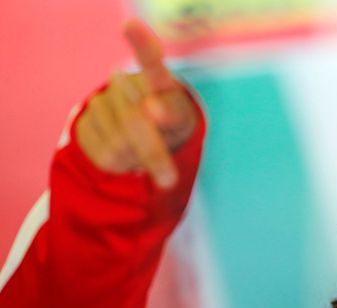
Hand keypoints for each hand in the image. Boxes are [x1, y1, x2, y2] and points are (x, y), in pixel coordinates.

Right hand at [75, 19, 197, 188]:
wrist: (144, 134)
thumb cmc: (171, 123)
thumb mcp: (182, 120)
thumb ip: (173, 114)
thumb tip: (152, 109)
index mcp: (157, 79)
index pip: (150, 59)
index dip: (141, 44)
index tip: (130, 27)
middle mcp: (124, 84)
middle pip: (136, 124)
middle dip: (154, 156)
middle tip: (169, 180)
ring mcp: (101, 102)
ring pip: (119, 145)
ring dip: (137, 162)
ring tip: (145, 157)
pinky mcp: (84, 121)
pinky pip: (103, 155)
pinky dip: (121, 165)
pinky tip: (127, 157)